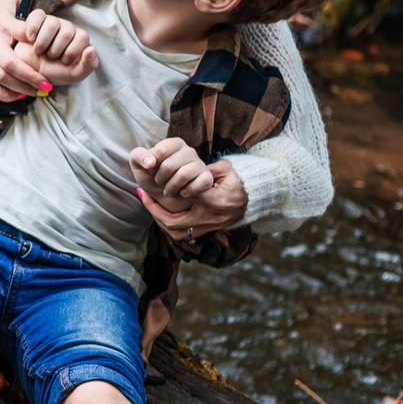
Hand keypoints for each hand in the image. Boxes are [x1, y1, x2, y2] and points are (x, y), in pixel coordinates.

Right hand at [0, 0, 95, 100]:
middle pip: (10, 63)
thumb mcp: (5, 3)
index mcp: (1, 23)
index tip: (53, 52)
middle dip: (32, 77)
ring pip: (1, 78)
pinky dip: (5, 94)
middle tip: (49, 86)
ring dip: (21, 88)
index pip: (23, 32)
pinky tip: (19, 96)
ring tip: (38, 93)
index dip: (39, 42)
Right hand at [23, 14, 96, 86]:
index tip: (64, 61)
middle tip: (50, 57)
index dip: (72, 51)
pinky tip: (31, 39)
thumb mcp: (74, 74)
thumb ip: (89, 64)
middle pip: (67, 31)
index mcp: (78, 39)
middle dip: (56, 49)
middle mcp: (67, 28)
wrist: (31, 71)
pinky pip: (37, 15)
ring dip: (43, 42)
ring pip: (52, 24)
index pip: (82, 37)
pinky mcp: (37, 19)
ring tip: (39, 51)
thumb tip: (92, 49)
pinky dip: (33, 29)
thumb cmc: (54, 72)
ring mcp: (52, 21)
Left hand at [130, 140, 246, 240]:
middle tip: (144, 197)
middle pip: (173, 222)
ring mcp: (210, 227)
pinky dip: (171, 225)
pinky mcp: (210, 231)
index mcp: (213, 201)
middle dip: (155, 211)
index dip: (168, 188)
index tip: (158, 180)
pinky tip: (163, 213)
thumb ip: (205, 170)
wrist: (257, 199)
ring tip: (151, 206)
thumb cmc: (242, 181)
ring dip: (161, 220)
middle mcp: (209, 218)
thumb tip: (186, 170)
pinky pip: (185, 234)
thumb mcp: (226, 169)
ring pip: (177, 233)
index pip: (184, 196)